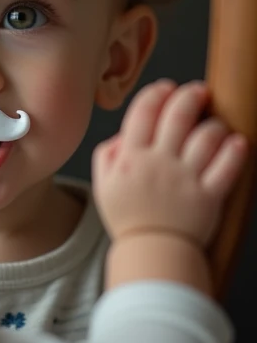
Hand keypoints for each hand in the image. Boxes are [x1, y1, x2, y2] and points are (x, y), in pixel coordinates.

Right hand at [92, 79, 247, 248]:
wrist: (150, 254)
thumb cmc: (129, 218)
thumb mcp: (104, 185)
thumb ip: (108, 154)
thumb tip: (124, 133)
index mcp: (131, 158)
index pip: (143, 111)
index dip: (157, 92)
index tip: (167, 88)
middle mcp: (159, 164)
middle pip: (178, 115)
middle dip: (191, 96)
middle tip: (199, 92)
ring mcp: (185, 180)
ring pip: (206, 137)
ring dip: (214, 124)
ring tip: (215, 124)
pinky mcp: (208, 197)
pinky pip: (227, 167)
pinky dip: (235, 151)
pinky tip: (238, 142)